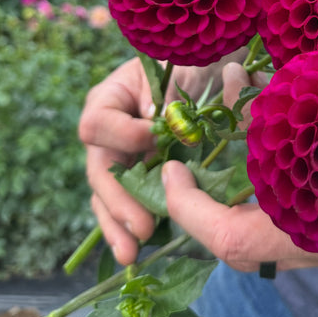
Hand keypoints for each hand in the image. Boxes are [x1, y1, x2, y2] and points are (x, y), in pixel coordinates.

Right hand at [79, 53, 241, 264]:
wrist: (218, 72)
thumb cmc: (197, 63)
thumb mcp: (183, 69)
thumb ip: (167, 93)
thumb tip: (156, 124)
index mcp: (112, 97)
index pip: (99, 123)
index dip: (123, 135)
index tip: (156, 138)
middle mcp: (110, 129)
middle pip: (100, 168)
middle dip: (120, 200)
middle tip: (143, 225)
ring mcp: (122, 154)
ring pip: (107, 194)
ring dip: (118, 224)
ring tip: (130, 254)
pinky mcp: (140, 174)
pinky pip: (126, 202)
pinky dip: (128, 226)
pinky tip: (132, 253)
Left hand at [162, 62, 317, 272]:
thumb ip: (289, 114)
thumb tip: (236, 87)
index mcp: (310, 226)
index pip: (228, 238)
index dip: (188, 206)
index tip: (171, 166)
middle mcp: (307, 237)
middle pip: (232, 234)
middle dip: (200, 191)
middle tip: (182, 156)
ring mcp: (315, 228)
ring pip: (251, 216)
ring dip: (227, 171)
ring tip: (221, 118)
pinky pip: (274, 203)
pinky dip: (255, 169)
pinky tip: (255, 121)